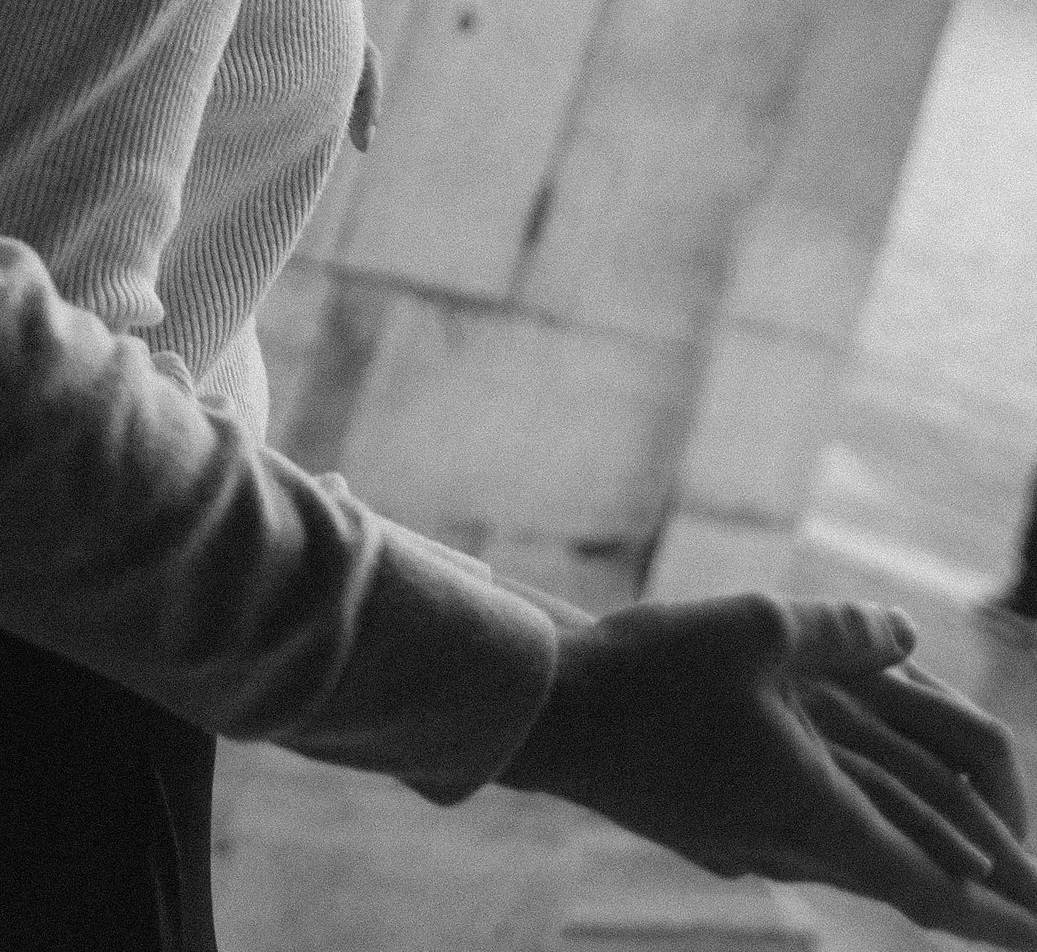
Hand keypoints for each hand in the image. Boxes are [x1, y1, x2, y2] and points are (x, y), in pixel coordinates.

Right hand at [501, 596, 1036, 942]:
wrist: (550, 717)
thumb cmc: (653, 672)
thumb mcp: (758, 626)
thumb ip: (844, 632)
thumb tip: (908, 636)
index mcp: (816, 805)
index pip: (933, 878)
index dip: (998, 909)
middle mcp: (791, 843)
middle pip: (906, 881)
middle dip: (978, 896)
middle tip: (1035, 911)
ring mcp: (750, 847)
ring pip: (857, 864)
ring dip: (919, 870)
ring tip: (972, 881)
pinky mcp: (716, 834)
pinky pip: (809, 847)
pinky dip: (860, 849)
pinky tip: (861, 836)